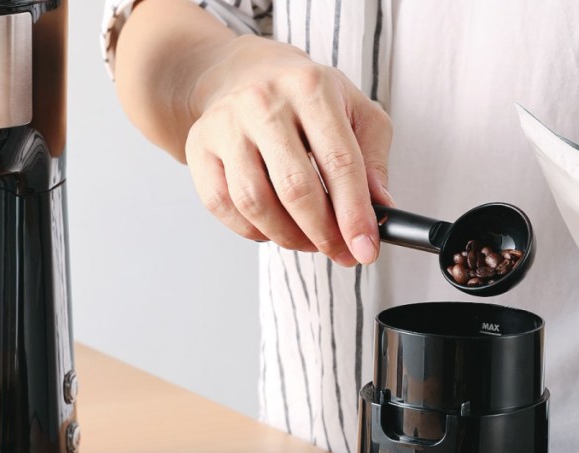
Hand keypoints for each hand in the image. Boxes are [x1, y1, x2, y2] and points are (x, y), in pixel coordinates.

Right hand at [185, 35, 393, 265]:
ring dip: (287, 236)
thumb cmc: (304, 98)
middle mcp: (263, 102)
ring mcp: (225, 125)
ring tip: (307, 241)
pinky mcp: (199, 146)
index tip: (365, 248)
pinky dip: (251, 229)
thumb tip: (379, 206)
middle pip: (294, 187)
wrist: (244, 74)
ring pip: (255, 202)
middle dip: (322, 233)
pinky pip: (222, 205)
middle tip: (339, 252)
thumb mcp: (353, 110)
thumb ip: (371, 157)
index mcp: (310, 87)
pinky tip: (272, 228)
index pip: (339, 162)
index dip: (354, 213)